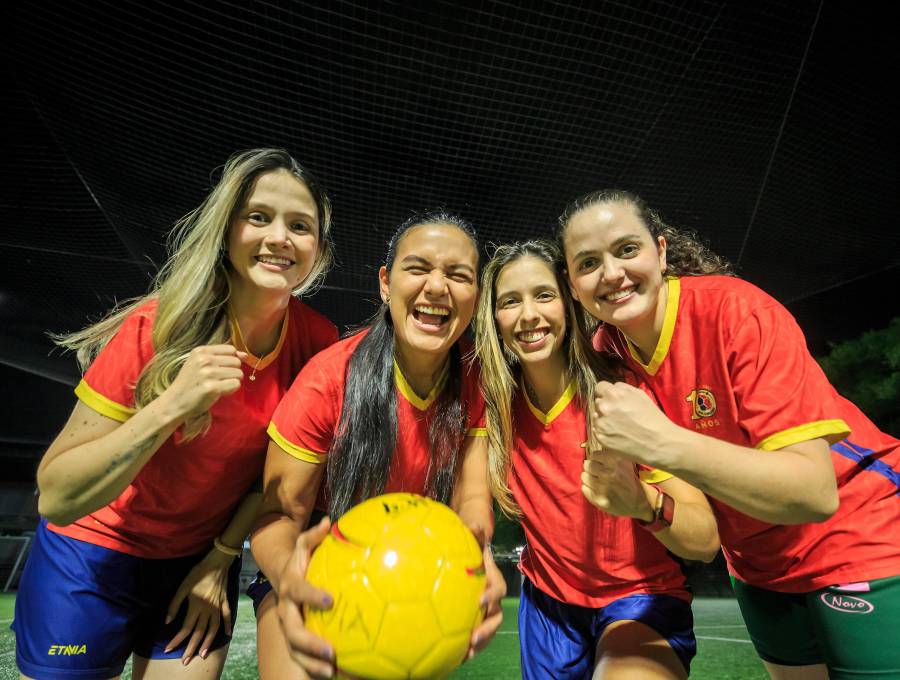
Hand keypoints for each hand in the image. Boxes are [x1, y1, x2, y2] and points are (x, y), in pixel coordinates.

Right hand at [163, 344, 245, 419]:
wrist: (174, 402)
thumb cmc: (189, 383)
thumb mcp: (199, 364)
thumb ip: (221, 357)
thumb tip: (245, 354)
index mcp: (201, 351)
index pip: (231, 349)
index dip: (231, 360)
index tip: (223, 369)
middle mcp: (204, 360)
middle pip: (236, 362)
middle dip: (232, 372)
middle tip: (219, 380)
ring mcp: (208, 373)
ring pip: (238, 374)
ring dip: (232, 382)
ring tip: (218, 386)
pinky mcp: (212, 388)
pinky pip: (235, 385)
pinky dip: (231, 390)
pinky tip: (219, 392)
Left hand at [164, 548, 233, 663]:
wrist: (217, 561)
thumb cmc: (198, 572)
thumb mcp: (183, 586)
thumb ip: (174, 604)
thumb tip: (167, 621)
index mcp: (196, 606)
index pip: (185, 628)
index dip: (176, 640)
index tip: (168, 649)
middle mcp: (208, 609)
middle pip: (199, 633)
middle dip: (191, 648)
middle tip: (185, 661)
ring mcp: (218, 606)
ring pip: (214, 629)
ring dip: (208, 642)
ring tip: (202, 654)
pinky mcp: (225, 602)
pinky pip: (227, 616)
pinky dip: (228, 626)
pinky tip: (227, 634)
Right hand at [276, 516, 336, 679]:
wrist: (283, 579)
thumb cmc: (301, 562)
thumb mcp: (304, 546)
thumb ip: (314, 536)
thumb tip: (328, 522)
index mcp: (290, 586)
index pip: (299, 591)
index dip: (312, 595)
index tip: (331, 600)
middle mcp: (285, 610)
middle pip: (292, 630)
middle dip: (309, 642)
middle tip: (330, 650)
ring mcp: (288, 627)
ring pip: (295, 650)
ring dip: (312, 662)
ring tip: (331, 670)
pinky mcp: (295, 641)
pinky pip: (303, 659)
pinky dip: (316, 669)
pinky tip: (338, 673)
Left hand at [465, 528, 505, 660]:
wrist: (471, 555)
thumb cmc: (471, 545)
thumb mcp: (473, 537)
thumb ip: (475, 533)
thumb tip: (475, 525)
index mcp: (493, 579)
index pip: (497, 588)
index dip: (491, 595)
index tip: (479, 601)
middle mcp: (492, 597)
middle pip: (495, 616)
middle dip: (487, 629)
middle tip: (473, 638)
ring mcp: (485, 610)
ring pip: (488, 629)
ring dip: (479, 642)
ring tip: (465, 654)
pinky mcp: (476, 618)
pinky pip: (476, 633)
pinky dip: (469, 645)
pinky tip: (454, 656)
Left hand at [581, 446, 653, 520]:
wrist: (638, 501)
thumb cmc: (629, 479)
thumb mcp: (625, 461)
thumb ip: (611, 452)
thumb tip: (595, 442)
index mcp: (616, 462)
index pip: (594, 455)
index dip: (596, 459)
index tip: (600, 463)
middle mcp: (609, 474)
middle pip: (587, 465)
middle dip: (591, 468)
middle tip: (597, 472)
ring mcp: (604, 488)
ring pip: (584, 477)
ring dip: (589, 478)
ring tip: (598, 481)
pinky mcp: (599, 500)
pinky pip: (584, 489)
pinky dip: (588, 489)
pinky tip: (597, 490)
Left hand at [591, 381, 677, 466]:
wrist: (658, 442)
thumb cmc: (652, 418)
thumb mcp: (640, 395)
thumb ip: (623, 389)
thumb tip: (613, 388)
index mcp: (613, 394)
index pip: (599, 387)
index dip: (606, 393)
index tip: (612, 399)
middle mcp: (604, 407)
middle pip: (598, 402)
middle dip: (606, 405)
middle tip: (620, 414)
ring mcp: (601, 423)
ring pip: (597, 416)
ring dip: (604, 418)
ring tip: (621, 425)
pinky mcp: (600, 437)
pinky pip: (597, 430)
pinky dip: (605, 431)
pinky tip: (618, 433)